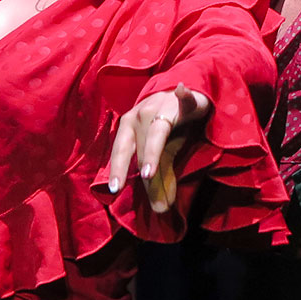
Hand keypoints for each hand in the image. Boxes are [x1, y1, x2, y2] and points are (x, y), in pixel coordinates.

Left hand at [107, 83, 209, 212]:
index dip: (118, 169)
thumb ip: (159, 176)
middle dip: (136, 165)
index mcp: (129, 125)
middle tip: (136, 187)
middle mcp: (141, 113)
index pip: (121, 150)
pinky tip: (181, 90)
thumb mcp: (162, 150)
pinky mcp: (185, 99)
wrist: (185, 91)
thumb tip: (160, 209)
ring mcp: (162, 104)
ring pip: (157, 132)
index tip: (114, 191)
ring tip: (149, 172)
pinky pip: (184, 97)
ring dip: (152, 151)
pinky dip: (183, 94)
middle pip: (137, 143)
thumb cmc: (168, 125)